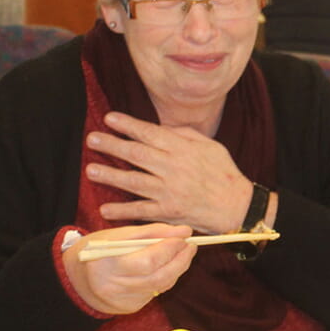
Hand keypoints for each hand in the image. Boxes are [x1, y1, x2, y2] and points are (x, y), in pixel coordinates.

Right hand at [62, 223, 196, 314]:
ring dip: (178, 268)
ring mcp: (123, 300)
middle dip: (180, 259)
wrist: (76, 280)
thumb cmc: (99, 250)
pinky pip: (156, 291)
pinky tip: (170, 266)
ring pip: (161, 285)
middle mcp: (114, 286)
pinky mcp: (130, 308)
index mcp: (106, 264)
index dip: (169, 248)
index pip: (148, 260)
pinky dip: (167, 277)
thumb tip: (184, 231)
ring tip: (184, 253)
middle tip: (190, 245)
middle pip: (158, 276)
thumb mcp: (118, 235)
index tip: (184, 235)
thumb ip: (152, 232)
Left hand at [84, 111, 252, 233]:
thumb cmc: (225, 174)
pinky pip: (142, 210)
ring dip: (111, 175)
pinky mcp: (169, 212)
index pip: (150, 133)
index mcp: (184, 150)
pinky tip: (106, 209)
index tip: (109, 118)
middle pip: (137, 154)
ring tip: (91, 169)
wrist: (238, 207)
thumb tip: (161, 127)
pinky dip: (123, 210)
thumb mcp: (211, 146)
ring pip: (134, 181)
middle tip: (92, 139)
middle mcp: (174, 168)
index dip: (128, 125)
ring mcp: (170, 191)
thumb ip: (185, 135)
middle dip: (112, 145)